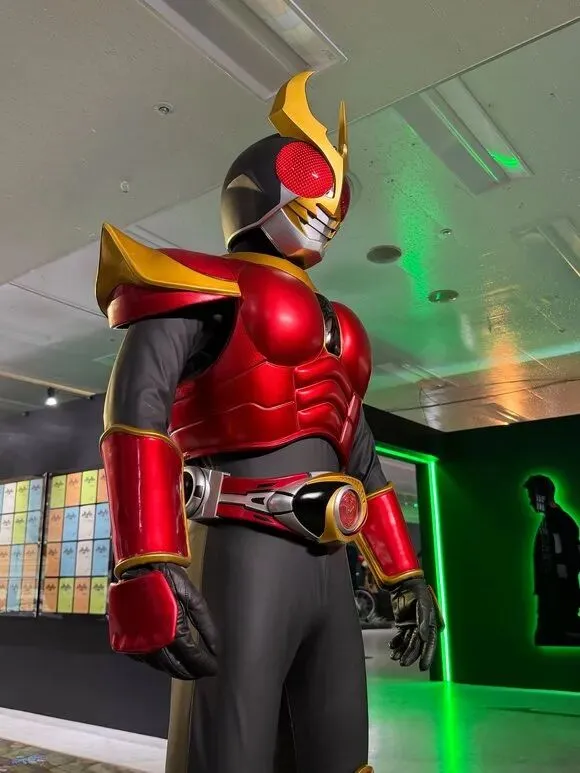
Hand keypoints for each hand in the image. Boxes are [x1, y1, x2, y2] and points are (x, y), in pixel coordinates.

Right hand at [108, 562, 218, 680]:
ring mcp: (136, 640)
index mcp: (170, 627)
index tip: (214, 669)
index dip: (203, 664)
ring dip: (174, 669)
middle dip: (190, 671)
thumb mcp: (194, 598)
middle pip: (173, 665)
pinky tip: (167, 659)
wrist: (140, 566)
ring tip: (188, 668)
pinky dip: (157, 662)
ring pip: (158, 665)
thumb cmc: (169, 579)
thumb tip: (216, 649)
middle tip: (202, 671)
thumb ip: (206, 626)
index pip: (190, 655)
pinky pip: (143, 658)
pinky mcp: (125, 639)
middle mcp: (151, 639)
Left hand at [388, 577, 442, 670]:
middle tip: (403, 663)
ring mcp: (412, 626)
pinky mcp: (403, 623)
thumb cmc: (418, 592)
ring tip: (395, 657)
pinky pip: (400, 637)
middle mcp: (422, 627)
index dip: (427, 655)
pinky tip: (392, 647)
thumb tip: (423, 637)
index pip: (429, 643)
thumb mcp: (423, 604)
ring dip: (402, 651)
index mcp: (430, 624)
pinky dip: (396, 643)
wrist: (405, 582)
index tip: (423, 667)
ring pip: (408, 643)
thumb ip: (423, 620)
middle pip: (417, 645)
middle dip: (411, 655)